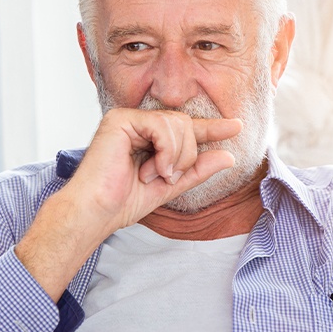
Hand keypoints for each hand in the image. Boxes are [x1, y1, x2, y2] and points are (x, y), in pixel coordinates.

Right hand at [65, 108, 241, 230]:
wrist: (95, 212)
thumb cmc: (124, 201)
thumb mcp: (170, 186)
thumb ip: (197, 170)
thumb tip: (228, 156)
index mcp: (150, 138)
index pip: (186, 128)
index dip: (212, 127)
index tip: (237, 126)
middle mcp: (139, 124)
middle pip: (185, 124)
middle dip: (187, 155)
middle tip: (168, 177)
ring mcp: (129, 118)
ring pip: (178, 124)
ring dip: (176, 157)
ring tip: (156, 176)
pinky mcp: (121, 118)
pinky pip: (162, 125)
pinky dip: (166, 151)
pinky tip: (152, 169)